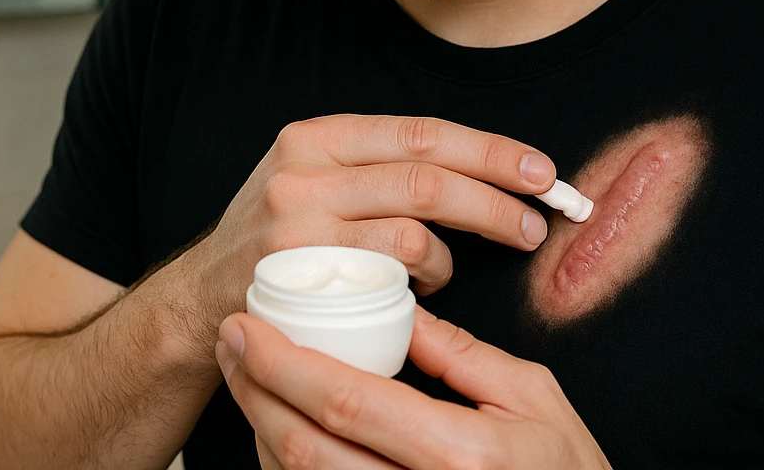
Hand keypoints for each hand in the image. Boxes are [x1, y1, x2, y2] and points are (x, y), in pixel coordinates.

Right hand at [177, 115, 556, 357]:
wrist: (201, 300)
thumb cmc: (282, 241)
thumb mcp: (318, 179)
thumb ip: (381, 166)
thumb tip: (482, 167)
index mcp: (319, 136)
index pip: (422, 131)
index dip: (489, 150)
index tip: (539, 170)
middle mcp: (304, 169)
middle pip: (426, 175)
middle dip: (494, 197)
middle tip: (536, 221)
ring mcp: (297, 223)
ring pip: (412, 227)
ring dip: (458, 251)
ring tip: (463, 265)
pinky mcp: (298, 275)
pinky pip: (386, 275)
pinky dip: (421, 281)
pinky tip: (422, 289)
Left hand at [214, 304, 613, 469]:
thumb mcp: (532, 397)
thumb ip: (460, 354)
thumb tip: (398, 310)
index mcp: (457, 455)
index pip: (345, 400)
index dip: (283, 362)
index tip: (250, 325)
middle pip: (302, 447)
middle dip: (254, 389)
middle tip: (232, 341)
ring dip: (261, 425)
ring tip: (249, 374)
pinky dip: (287, 463)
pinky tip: (281, 425)